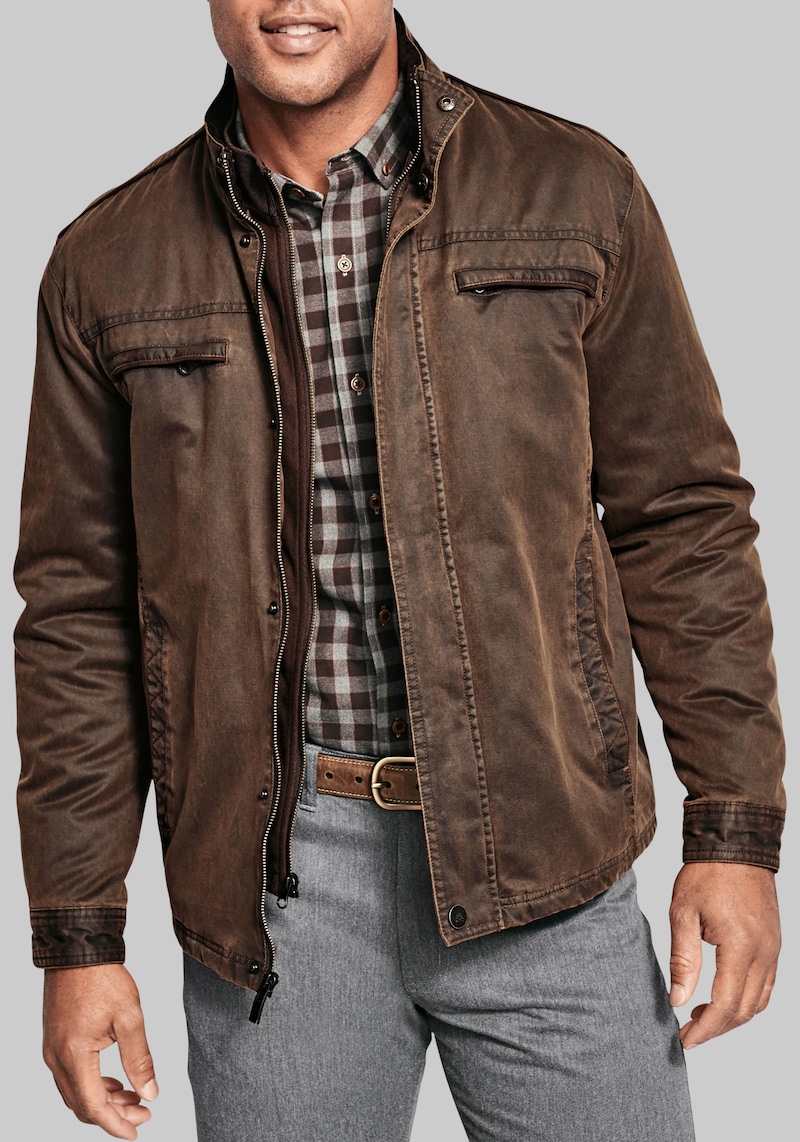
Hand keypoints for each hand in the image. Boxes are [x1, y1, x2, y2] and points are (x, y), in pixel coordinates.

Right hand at [43, 963, 157, 1138]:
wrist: (78, 949)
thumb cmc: (102, 977)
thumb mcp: (130, 1017)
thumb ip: (139, 1058)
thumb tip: (149, 1092)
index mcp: (74, 1055)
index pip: (94, 1105)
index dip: (116, 1124)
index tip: (136, 1132)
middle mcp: (57, 1058)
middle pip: (82, 1104)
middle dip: (114, 1115)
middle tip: (143, 1113)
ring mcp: (52, 1050)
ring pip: (75, 1092)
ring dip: (104, 1101)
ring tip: (134, 1098)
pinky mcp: (55, 1041)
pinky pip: (71, 1076)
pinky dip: (93, 1085)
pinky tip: (115, 1082)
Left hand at [669, 862, 779, 1048]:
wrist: (735, 845)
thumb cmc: (706, 874)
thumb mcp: (683, 913)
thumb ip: (683, 959)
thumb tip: (677, 999)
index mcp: (740, 946)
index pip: (726, 1004)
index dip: (705, 1029)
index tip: (684, 1040)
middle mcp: (764, 953)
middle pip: (745, 1010)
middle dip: (716, 1028)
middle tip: (688, 1033)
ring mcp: (773, 949)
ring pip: (759, 1002)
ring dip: (732, 1017)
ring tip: (700, 1017)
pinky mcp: (774, 944)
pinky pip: (766, 985)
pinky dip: (746, 1000)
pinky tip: (722, 996)